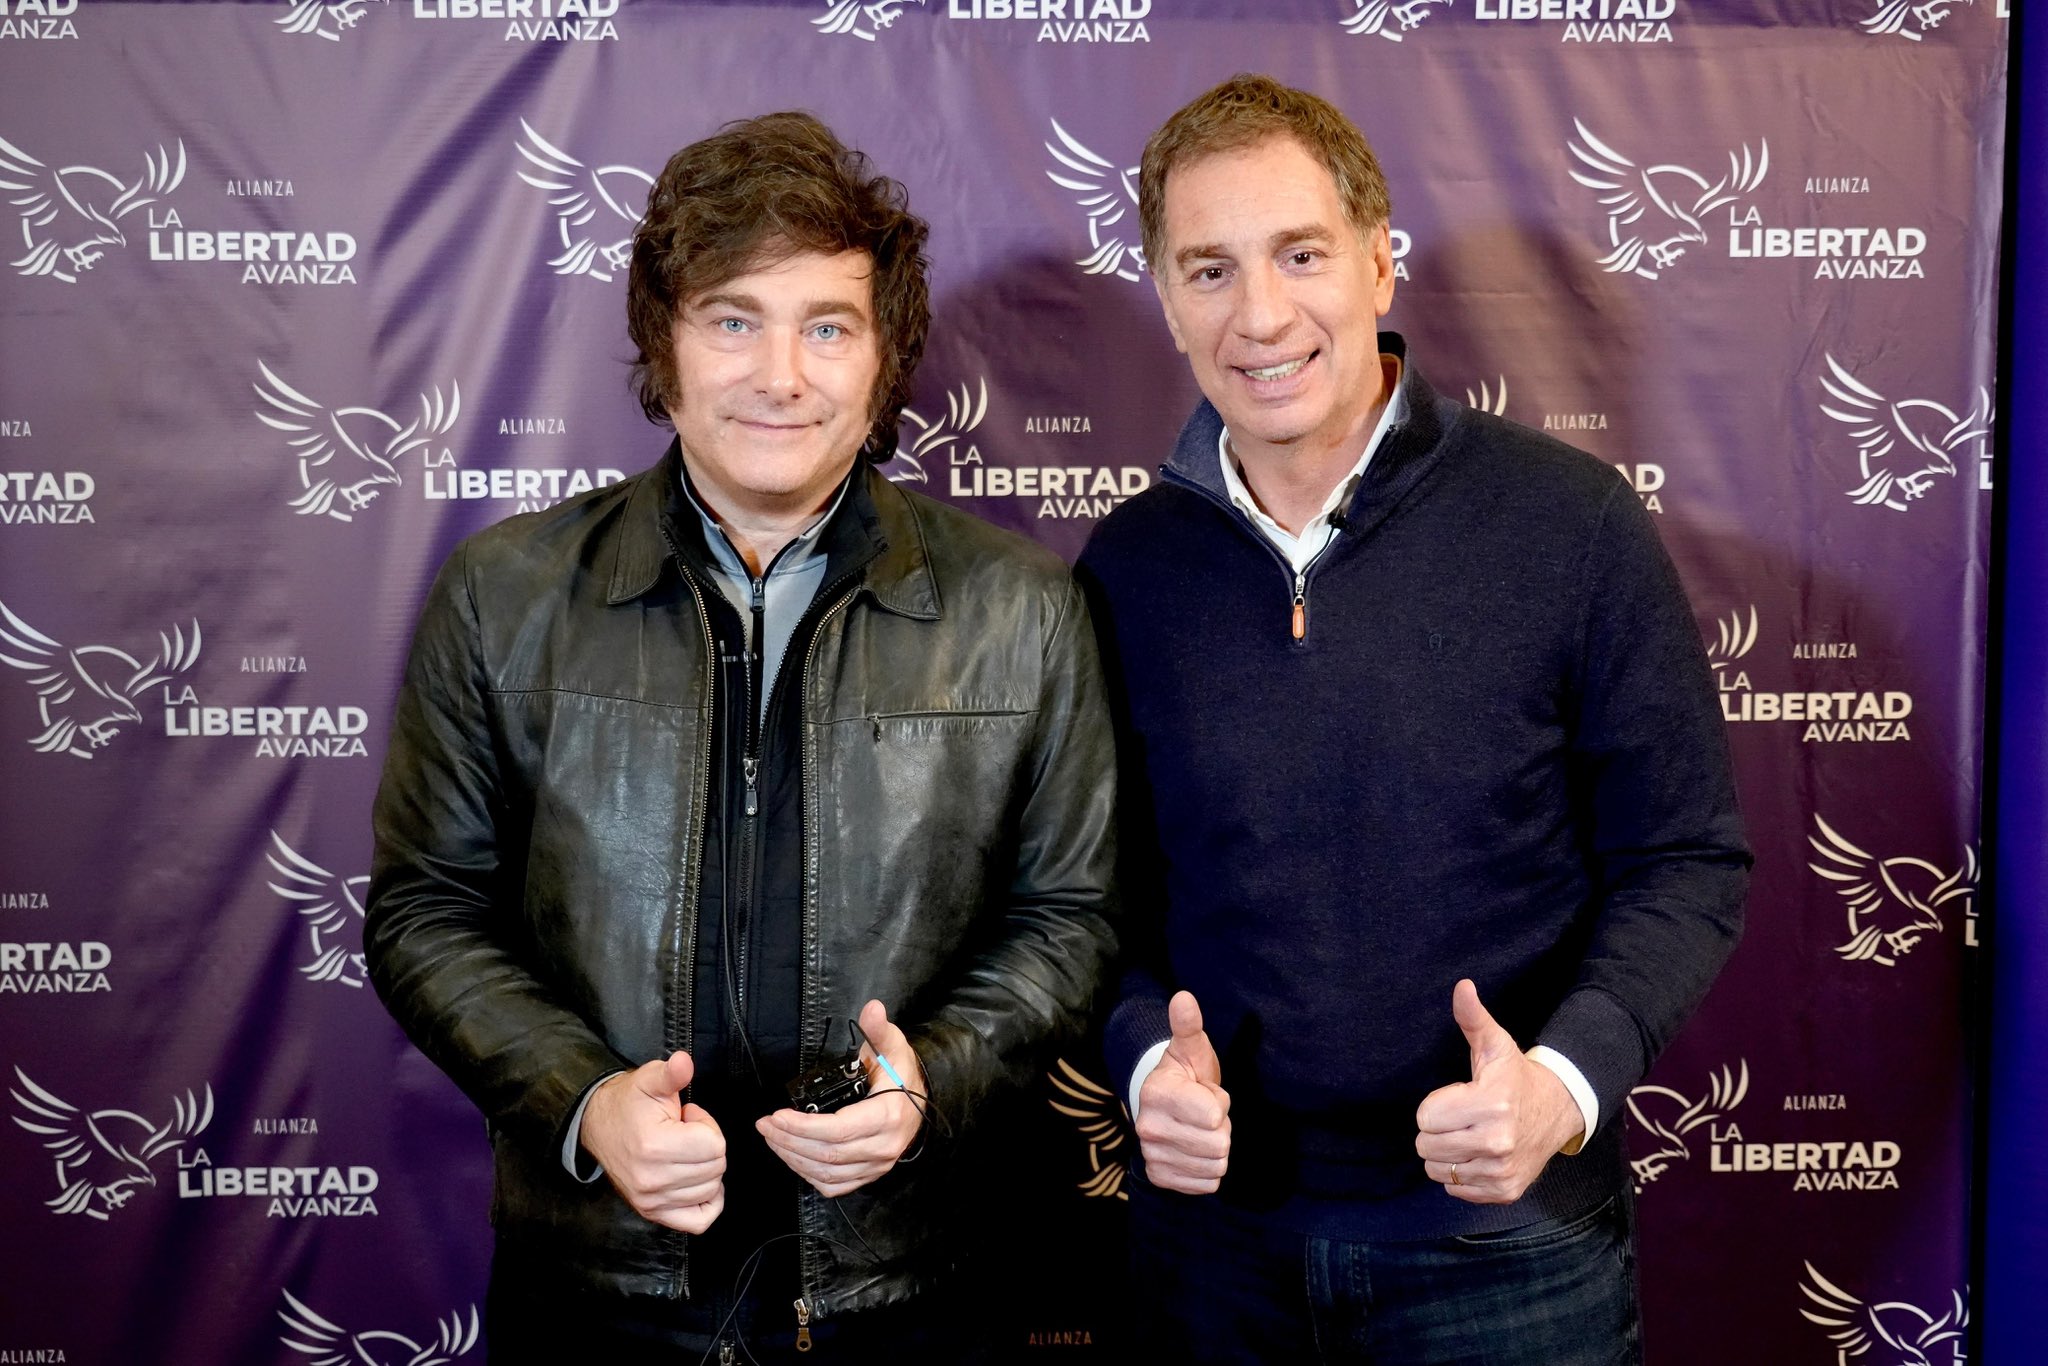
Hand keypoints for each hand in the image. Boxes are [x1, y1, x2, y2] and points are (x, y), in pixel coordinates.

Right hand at [579, 1051, 726, 1232]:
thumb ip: (671, 1073)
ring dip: (705, 1169)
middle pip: (716, 1168)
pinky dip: (708, 1202)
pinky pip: (698, 1221)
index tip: (688, 1117)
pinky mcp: (651, 1212)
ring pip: (710, 1190)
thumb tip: (684, 1062)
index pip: (715, 1145)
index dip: (707, 1125)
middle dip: (708, 1146)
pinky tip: (700, 1182)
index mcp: (655, 1146)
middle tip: (685, 1133)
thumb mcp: (650, 1079)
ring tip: (683, 1151)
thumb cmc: (629, 1102)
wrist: (597, 1125)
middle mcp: (652, 1180)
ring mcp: (651, 1201)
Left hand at [757, 999, 925, 1197]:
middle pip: (827, 1154)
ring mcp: (876, 1165)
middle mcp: (883, 1147)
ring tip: (772, 1137)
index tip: (777, 1114)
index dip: (803, 1126)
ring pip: (827, 1172)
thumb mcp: (892, 1047)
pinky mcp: (869, 1175)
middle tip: (765, 1125)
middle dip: (789, 1141)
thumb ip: (879, 1030)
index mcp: (887, 1116)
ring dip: (793, 1157)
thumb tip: (872, 1008)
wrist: (921, 1102)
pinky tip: (793, 1156)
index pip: (838, 1131)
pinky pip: (834, 1185)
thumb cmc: (902, 1074)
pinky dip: (808, 1174)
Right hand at [1135, 990, 1231, 1194]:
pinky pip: (1207, 1184)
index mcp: (1156, 1093)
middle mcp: (1148, 1127)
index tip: (1206, 1092)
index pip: (1214, 1115)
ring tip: (1200, 1130)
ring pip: (1215, 1165)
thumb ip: (1188, 1025)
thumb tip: (1184, 997)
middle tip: (1205, 1114)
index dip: (1219, 1103)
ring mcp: (1152, 1154)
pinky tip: (1195, 1150)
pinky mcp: (1159, 1176)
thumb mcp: (1191, 1048)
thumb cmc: (1186, 1074)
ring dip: (1216, 1149)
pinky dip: (1208, 1170)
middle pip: (1218, 1144)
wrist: (1165, 1105)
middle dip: (1221, 1128)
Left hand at [1415, 980, 1584, 1203]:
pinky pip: (1454, 1187)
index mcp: (1492, 1104)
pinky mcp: (1504, 1192)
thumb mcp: (1495, 1045)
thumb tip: (1462, 986)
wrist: (1558, 1112)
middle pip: (1426, 1146)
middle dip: (1436, 1130)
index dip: (1436, 1105)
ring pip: (1436, 1169)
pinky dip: (1461, 1173)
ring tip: (1469, 1135)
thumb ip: (1473, 1018)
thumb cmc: (1516, 1077)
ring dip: (1446, 1153)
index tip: (1459, 1097)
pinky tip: (1480, 1154)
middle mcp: (1498, 1142)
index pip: (1425, 1117)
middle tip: (1461, 1118)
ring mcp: (1502, 1171)